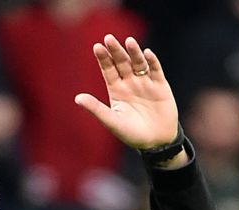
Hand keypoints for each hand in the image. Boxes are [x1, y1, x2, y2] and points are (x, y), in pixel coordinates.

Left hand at [74, 35, 179, 151]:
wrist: (157, 142)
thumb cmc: (132, 134)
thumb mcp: (112, 122)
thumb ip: (96, 109)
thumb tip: (77, 98)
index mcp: (116, 90)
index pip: (108, 70)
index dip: (103, 58)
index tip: (97, 47)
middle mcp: (130, 83)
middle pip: (122, 63)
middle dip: (116, 51)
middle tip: (109, 38)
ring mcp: (146, 83)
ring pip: (139, 63)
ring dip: (134, 52)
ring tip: (129, 42)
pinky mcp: (161, 86)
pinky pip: (156, 71)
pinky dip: (152, 62)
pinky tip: (147, 54)